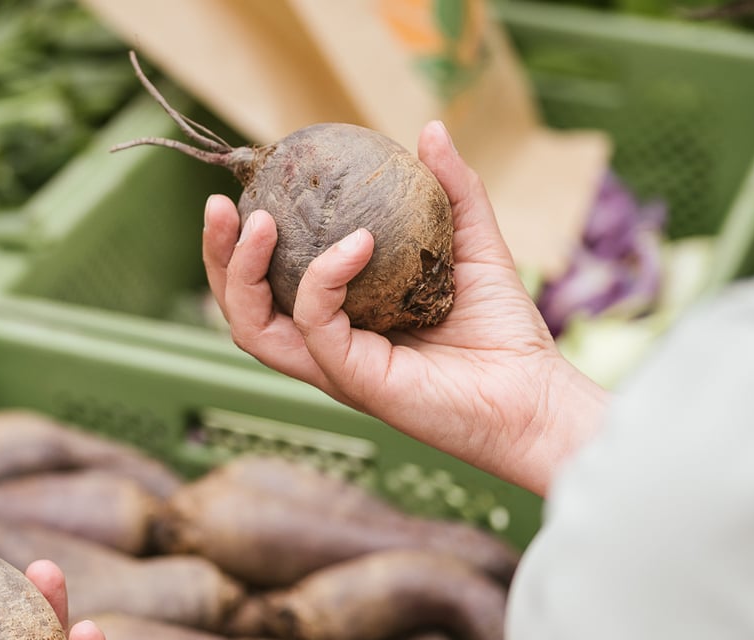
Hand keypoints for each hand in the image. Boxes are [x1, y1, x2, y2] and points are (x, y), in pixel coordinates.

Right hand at [202, 120, 607, 494]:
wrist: (535, 395)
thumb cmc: (505, 332)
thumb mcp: (472, 244)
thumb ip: (451, 191)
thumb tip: (431, 129)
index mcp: (338, 317)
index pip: (267, 281)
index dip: (243, 240)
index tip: (248, 188)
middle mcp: (323, 344)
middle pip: (240, 306)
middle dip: (217, 256)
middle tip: (219, 205)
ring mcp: (332, 364)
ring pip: (251, 325)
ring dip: (240, 272)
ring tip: (255, 221)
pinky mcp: (353, 379)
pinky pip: (314, 325)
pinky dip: (324, 278)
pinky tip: (356, 242)